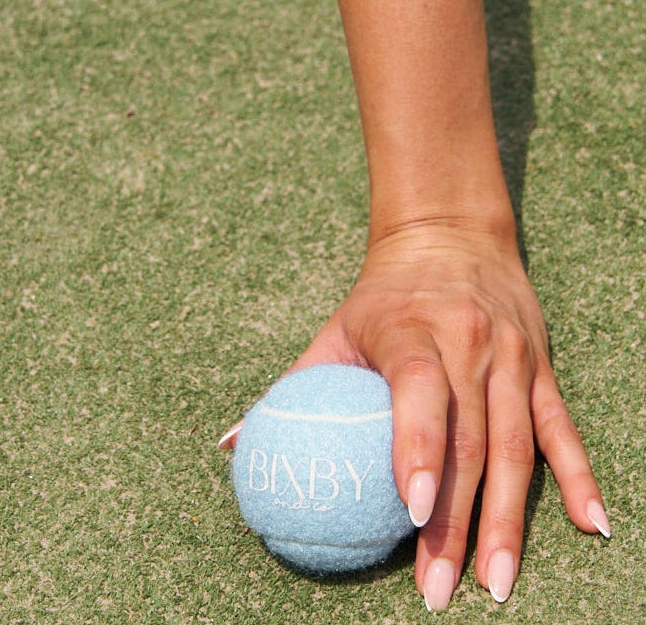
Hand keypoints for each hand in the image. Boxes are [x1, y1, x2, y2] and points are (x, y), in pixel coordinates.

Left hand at [221, 222, 607, 609]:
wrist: (450, 236)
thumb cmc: (380, 296)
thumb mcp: (334, 329)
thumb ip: (289, 386)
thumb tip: (232, 444)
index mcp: (411, 328)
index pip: (420, 390)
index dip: (418, 448)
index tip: (412, 510)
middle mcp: (469, 342)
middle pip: (470, 438)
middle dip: (455, 518)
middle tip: (438, 585)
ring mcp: (513, 357)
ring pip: (519, 446)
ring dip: (508, 519)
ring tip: (496, 582)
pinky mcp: (542, 368)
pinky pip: (563, 428)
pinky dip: (581, 477)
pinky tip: (590, 527)